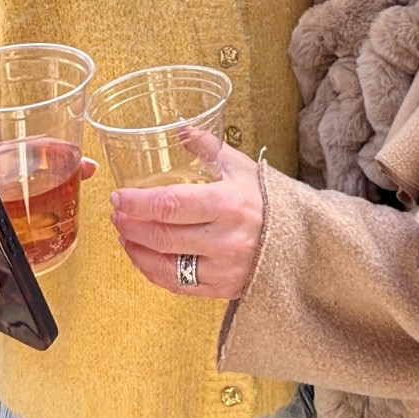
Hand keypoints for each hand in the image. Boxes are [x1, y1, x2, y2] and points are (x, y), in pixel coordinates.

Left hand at [110, 133, 264, 299]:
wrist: (302, 241)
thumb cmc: (268, 200)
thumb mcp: (242, 167)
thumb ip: (208, 147)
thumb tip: (180, 128)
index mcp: (227, 204)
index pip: (170, 205)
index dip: (137, 202)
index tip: (119, 196)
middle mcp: (225, 240)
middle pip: (162, 236)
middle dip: (130, 225)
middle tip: (116, 214)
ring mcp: (223, 269)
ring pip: (164, 266)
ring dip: (136, 250)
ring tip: (124, 235)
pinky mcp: (222, 289)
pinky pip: (177, 285)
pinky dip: (153, 272)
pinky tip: (143, 257)